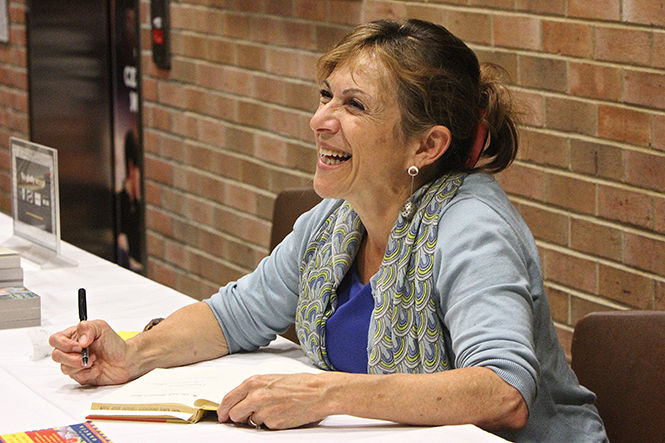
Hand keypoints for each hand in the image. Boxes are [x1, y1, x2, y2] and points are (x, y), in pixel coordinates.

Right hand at [49, 320, 132, 385]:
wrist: (125, 360)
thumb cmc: (113, 343)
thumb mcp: (101, 328)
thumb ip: (88, 328)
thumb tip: (80, 340)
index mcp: (73, 337)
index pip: (55, 339)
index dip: (64, 344)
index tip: (79, 346)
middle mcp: (72, 351)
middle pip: (56, 355)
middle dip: (72, 357)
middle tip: (86, 355)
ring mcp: (74, 364)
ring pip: (64, 368)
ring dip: (81, 365)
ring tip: (94, 360)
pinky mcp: (80, 376)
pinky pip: (76, 377)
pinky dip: (88, 373)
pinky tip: (96, 368)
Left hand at [217, 372, 334, 428]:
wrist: (318, 392)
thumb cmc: (300, 384)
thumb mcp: (272, 379)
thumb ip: (254, 389)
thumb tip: (241, 401)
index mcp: (254, 382)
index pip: (228, 398)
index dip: (223, 409)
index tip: (222, 415)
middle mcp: (256, 396)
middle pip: (234, 414)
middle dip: (237, 418)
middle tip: (243, 418)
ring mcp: (264, 411)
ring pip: (250, 421)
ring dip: (258, 419)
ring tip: (274, 409)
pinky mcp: (273, 423)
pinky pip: (265, 426)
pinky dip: (271, 423)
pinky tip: (281, 414)